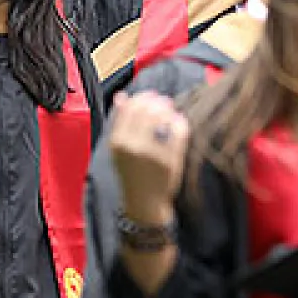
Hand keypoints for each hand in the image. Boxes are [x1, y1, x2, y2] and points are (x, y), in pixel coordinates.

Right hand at [109, 92, 189, 224]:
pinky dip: (180, 123)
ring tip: (171, 112)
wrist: (144, 201)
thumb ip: (120, 122)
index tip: (151, 96)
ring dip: (170, 111)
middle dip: (158, 102)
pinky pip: (177, 132)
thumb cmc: (131, 172)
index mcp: (117, 142)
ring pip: (163, 118)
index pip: (131, 108)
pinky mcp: (169, 159)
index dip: (143, 98)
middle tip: (165, 103)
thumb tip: (122, 96)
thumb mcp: (119, 149)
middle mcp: (133, 146)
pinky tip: (178, 123)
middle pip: (148, 111)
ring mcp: (152, 153)